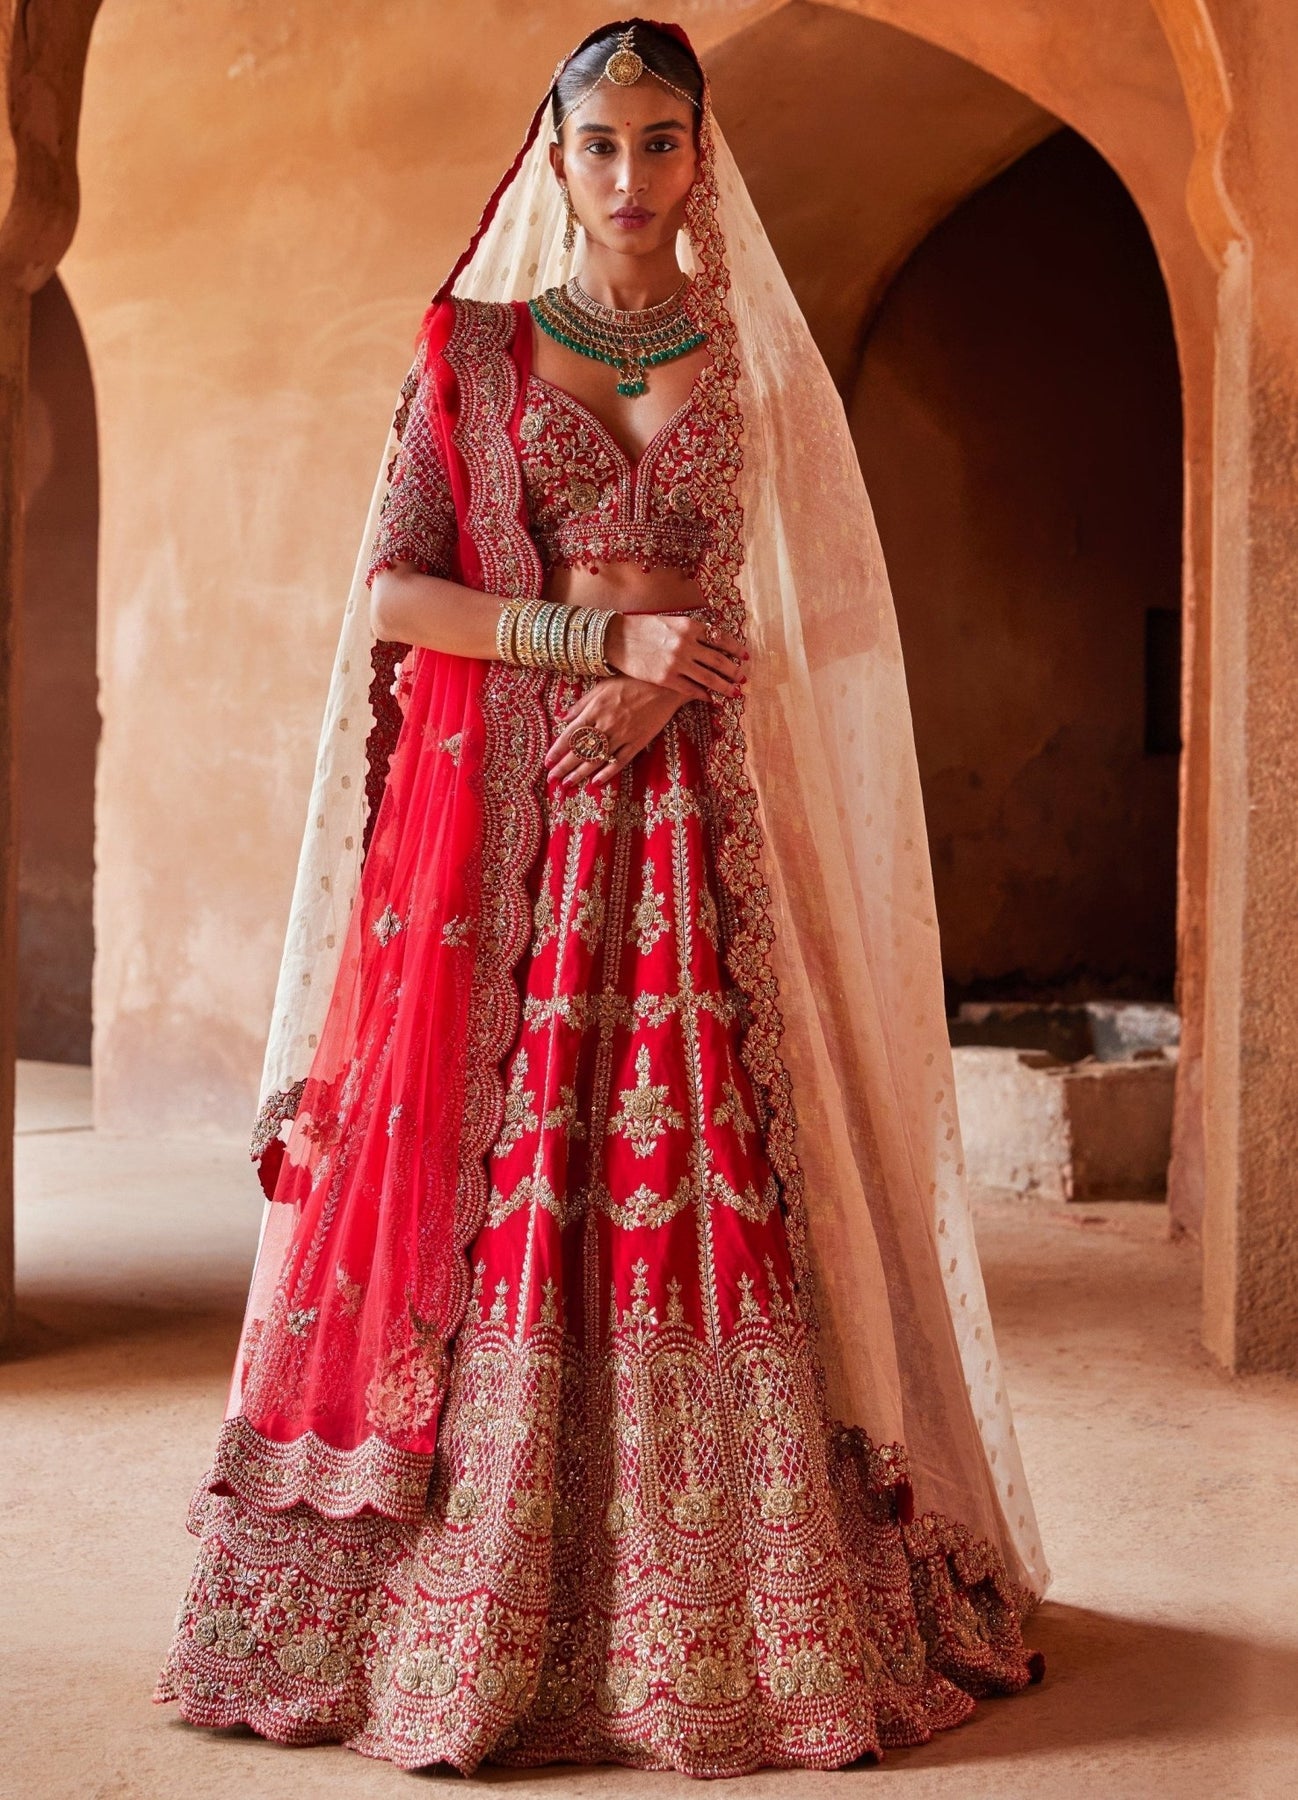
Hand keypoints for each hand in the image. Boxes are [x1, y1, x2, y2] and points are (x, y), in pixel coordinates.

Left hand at [545, 676, 685, 788]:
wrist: (664, 685)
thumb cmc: (631, 681)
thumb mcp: (602, 686)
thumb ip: (582, 703)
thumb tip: (563, 717)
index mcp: (595, 709)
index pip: (571, 734)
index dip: (558, 750)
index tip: (547, 761)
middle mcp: (606, 725)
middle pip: (581, 750)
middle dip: (564, 766)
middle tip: (552, 779)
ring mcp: (623, 735)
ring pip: (598, 759)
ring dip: (581, 773)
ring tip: (568, 784)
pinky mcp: (638, 742)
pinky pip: (620, 761)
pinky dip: (608, 772)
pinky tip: (596, 782)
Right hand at [605, 611, 745, 700]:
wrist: (616, 638)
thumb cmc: (642, 627)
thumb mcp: (670, 621)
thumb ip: (691, 630)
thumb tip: (711, 638)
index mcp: (689, 626)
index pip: (720, 638)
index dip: (735, 648)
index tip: (744, 655)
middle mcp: (686, 644)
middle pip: (719, 660)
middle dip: (734, 670)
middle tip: (743, 678)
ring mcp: (676, 663)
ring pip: (708, 678)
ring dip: (724, 686)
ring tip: (734, 692)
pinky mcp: (665, 679)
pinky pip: (690, 689)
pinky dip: (703, 694)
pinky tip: (709, 697)